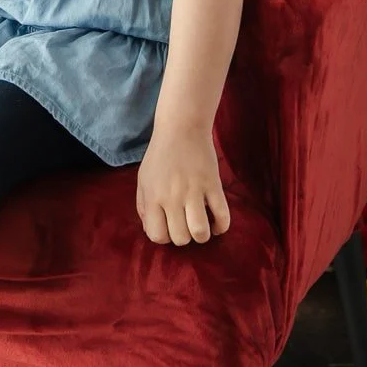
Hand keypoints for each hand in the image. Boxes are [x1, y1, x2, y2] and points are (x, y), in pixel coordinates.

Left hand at [135, 125, 229, 245]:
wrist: (181, 128)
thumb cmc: (160, 156)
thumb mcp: (143, 180)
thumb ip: (144, 206)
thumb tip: (152, 230)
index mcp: (153, 197)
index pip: (157, 236)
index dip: (164, 236)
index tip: (169, 227)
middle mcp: (172, 197)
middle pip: (181, 238)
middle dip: (184, 237)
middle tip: (185, 224)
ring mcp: (194, 192)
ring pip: (200, 232)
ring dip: (202, 235)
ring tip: (200, 225)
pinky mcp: (213, 185)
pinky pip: (223, 216)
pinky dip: (221, 226)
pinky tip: (216, 224)